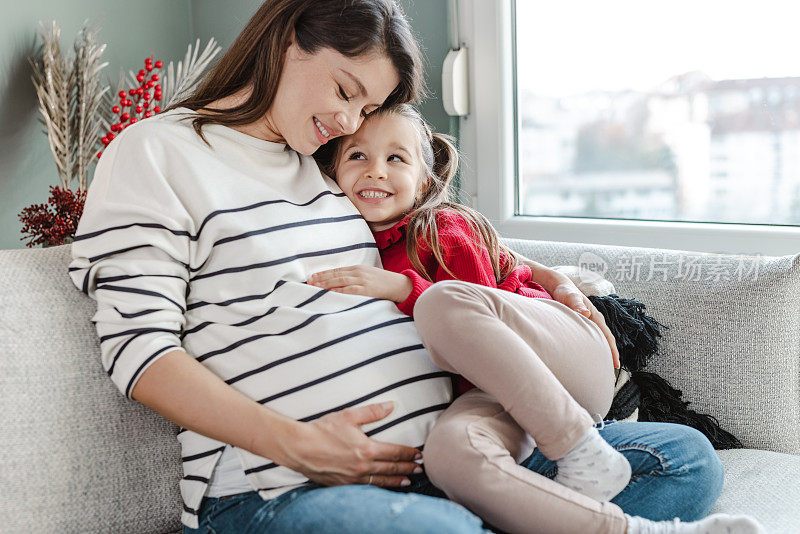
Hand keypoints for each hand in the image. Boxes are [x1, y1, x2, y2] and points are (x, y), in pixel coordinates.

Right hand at [279, 402, 422, 487]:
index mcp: (367, 449)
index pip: (395, 452)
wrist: (299, 448)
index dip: (409, 454)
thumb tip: (390, 406)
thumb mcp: (348, 416)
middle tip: (420, 469)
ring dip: (396, 481)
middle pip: (391, 468)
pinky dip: (378, 487)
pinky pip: (366, 487)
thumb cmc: (322, 430)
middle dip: (407, 468)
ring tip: (408, 482)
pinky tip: (382, 486)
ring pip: (380, 481)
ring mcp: (353, 478)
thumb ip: (372, 412)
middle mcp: (363, 466)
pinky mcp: (343, 485)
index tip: (419, 455)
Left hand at [308, 265, 412, 301]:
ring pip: (340, 281)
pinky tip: (330, 292)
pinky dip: (339, 291)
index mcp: (358, 268)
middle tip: (308, 282)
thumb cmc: (383, 283)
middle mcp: (358, 272)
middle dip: (321, 279)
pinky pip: (350, 290)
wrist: (400, 285)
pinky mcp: (367, 289)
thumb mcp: (368, 276)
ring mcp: (363, 280)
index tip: (311, 277)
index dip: (323, 274)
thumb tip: (340, 283)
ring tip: (315, 287)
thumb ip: (355, 278)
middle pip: (336, 275)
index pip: (337, 270)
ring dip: (326, 284)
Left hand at [550, 282, 620, 369]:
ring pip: (600, 339)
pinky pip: (593, 337)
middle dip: (611, 354)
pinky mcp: (584, 323)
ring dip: (603, 351)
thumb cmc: (565, 292)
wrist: (561, 286)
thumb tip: (586, 313)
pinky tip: (591, 354)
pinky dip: (594, 346)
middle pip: (606, 340)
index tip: (616, 364)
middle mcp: (595, 319)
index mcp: (595, 316)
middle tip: (613, 371)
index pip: (607, 336)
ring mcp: (590, 321)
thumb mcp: (570, 297)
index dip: (612, 350)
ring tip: (604, 366)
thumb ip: (576, 305)